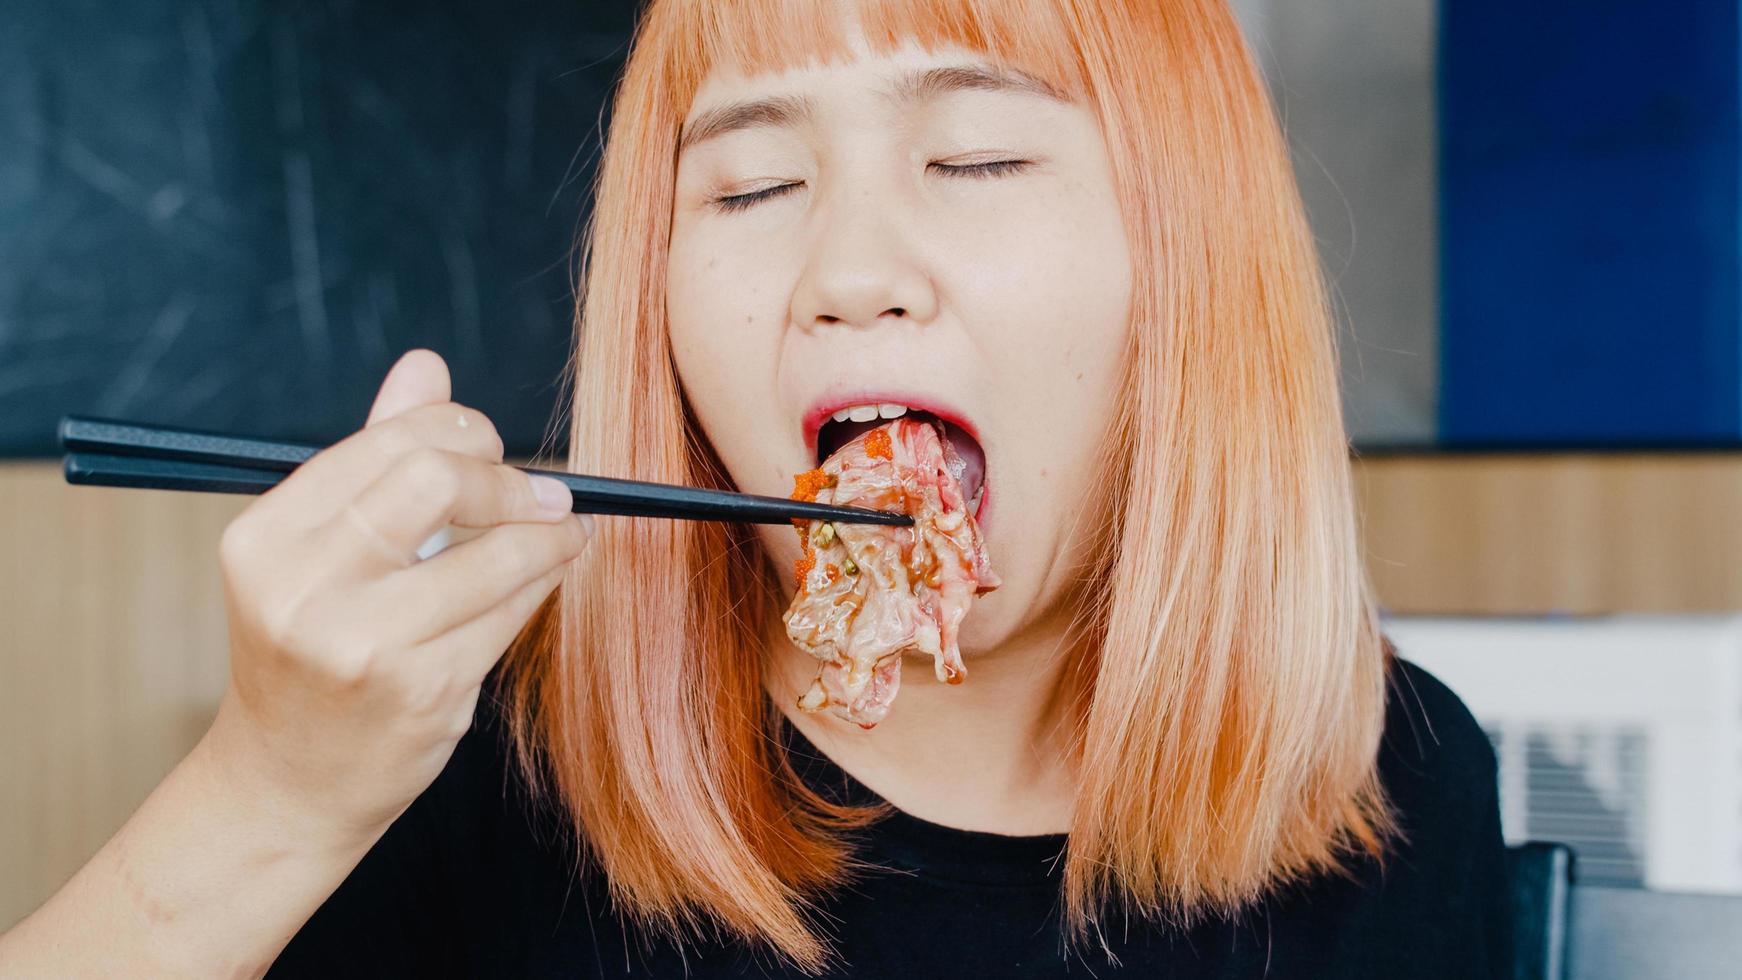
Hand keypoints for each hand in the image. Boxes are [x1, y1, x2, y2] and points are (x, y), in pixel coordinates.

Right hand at [204, 349, 588, 847]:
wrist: (289, 783)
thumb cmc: (311, 652)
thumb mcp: (318, 552)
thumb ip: (374, 455)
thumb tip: (426, 365)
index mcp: (266, 538)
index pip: (388, 442)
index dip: (461, 430)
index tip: (491, 447)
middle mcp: (304, 589)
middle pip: (438, 479)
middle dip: (507, 476)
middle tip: (540, 492)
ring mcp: (365, 645)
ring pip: (496, 551)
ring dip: (550, 534)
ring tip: (564, 532)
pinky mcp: (424, 692)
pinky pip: (512, 611)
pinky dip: (543, 582)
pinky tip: (547, 574)